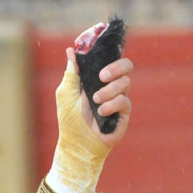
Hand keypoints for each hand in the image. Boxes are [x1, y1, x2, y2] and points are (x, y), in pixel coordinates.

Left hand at [50, 47, 132, 192]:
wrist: (77, 143)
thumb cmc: (69, 119)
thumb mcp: (66, 93)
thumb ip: (72, 72)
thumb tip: (71, 50)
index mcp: (95, 78)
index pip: (110, 59)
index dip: (111, 51)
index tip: (108, 49)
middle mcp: (110, 85)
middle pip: (126, 65)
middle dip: (116, 68)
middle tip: (102, 77)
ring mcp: (119, 98)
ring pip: (126, 83)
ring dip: (108, 91)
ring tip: (95, 102)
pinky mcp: (124, 112)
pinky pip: (125, 101)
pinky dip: (111, 106)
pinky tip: (101, 113)